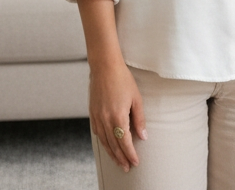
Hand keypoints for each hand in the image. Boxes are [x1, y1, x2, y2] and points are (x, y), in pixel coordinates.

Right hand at [88, 58, 146, 172]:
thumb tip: (143, 136)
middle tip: (126, 168)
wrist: (104, 66)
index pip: (124, 142)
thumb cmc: (123, 79)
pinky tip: (107, 145)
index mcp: (117, 116)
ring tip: (118, 162)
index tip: (135, 163)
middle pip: (113, 145)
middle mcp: (105, 119)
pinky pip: (97, 132)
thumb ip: (139, 119)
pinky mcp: (92, 112)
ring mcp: (97, 117)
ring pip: (104, 141)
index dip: (130, 154)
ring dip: (111, 153)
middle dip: (121, 158)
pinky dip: (103, 141)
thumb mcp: (136, 98)